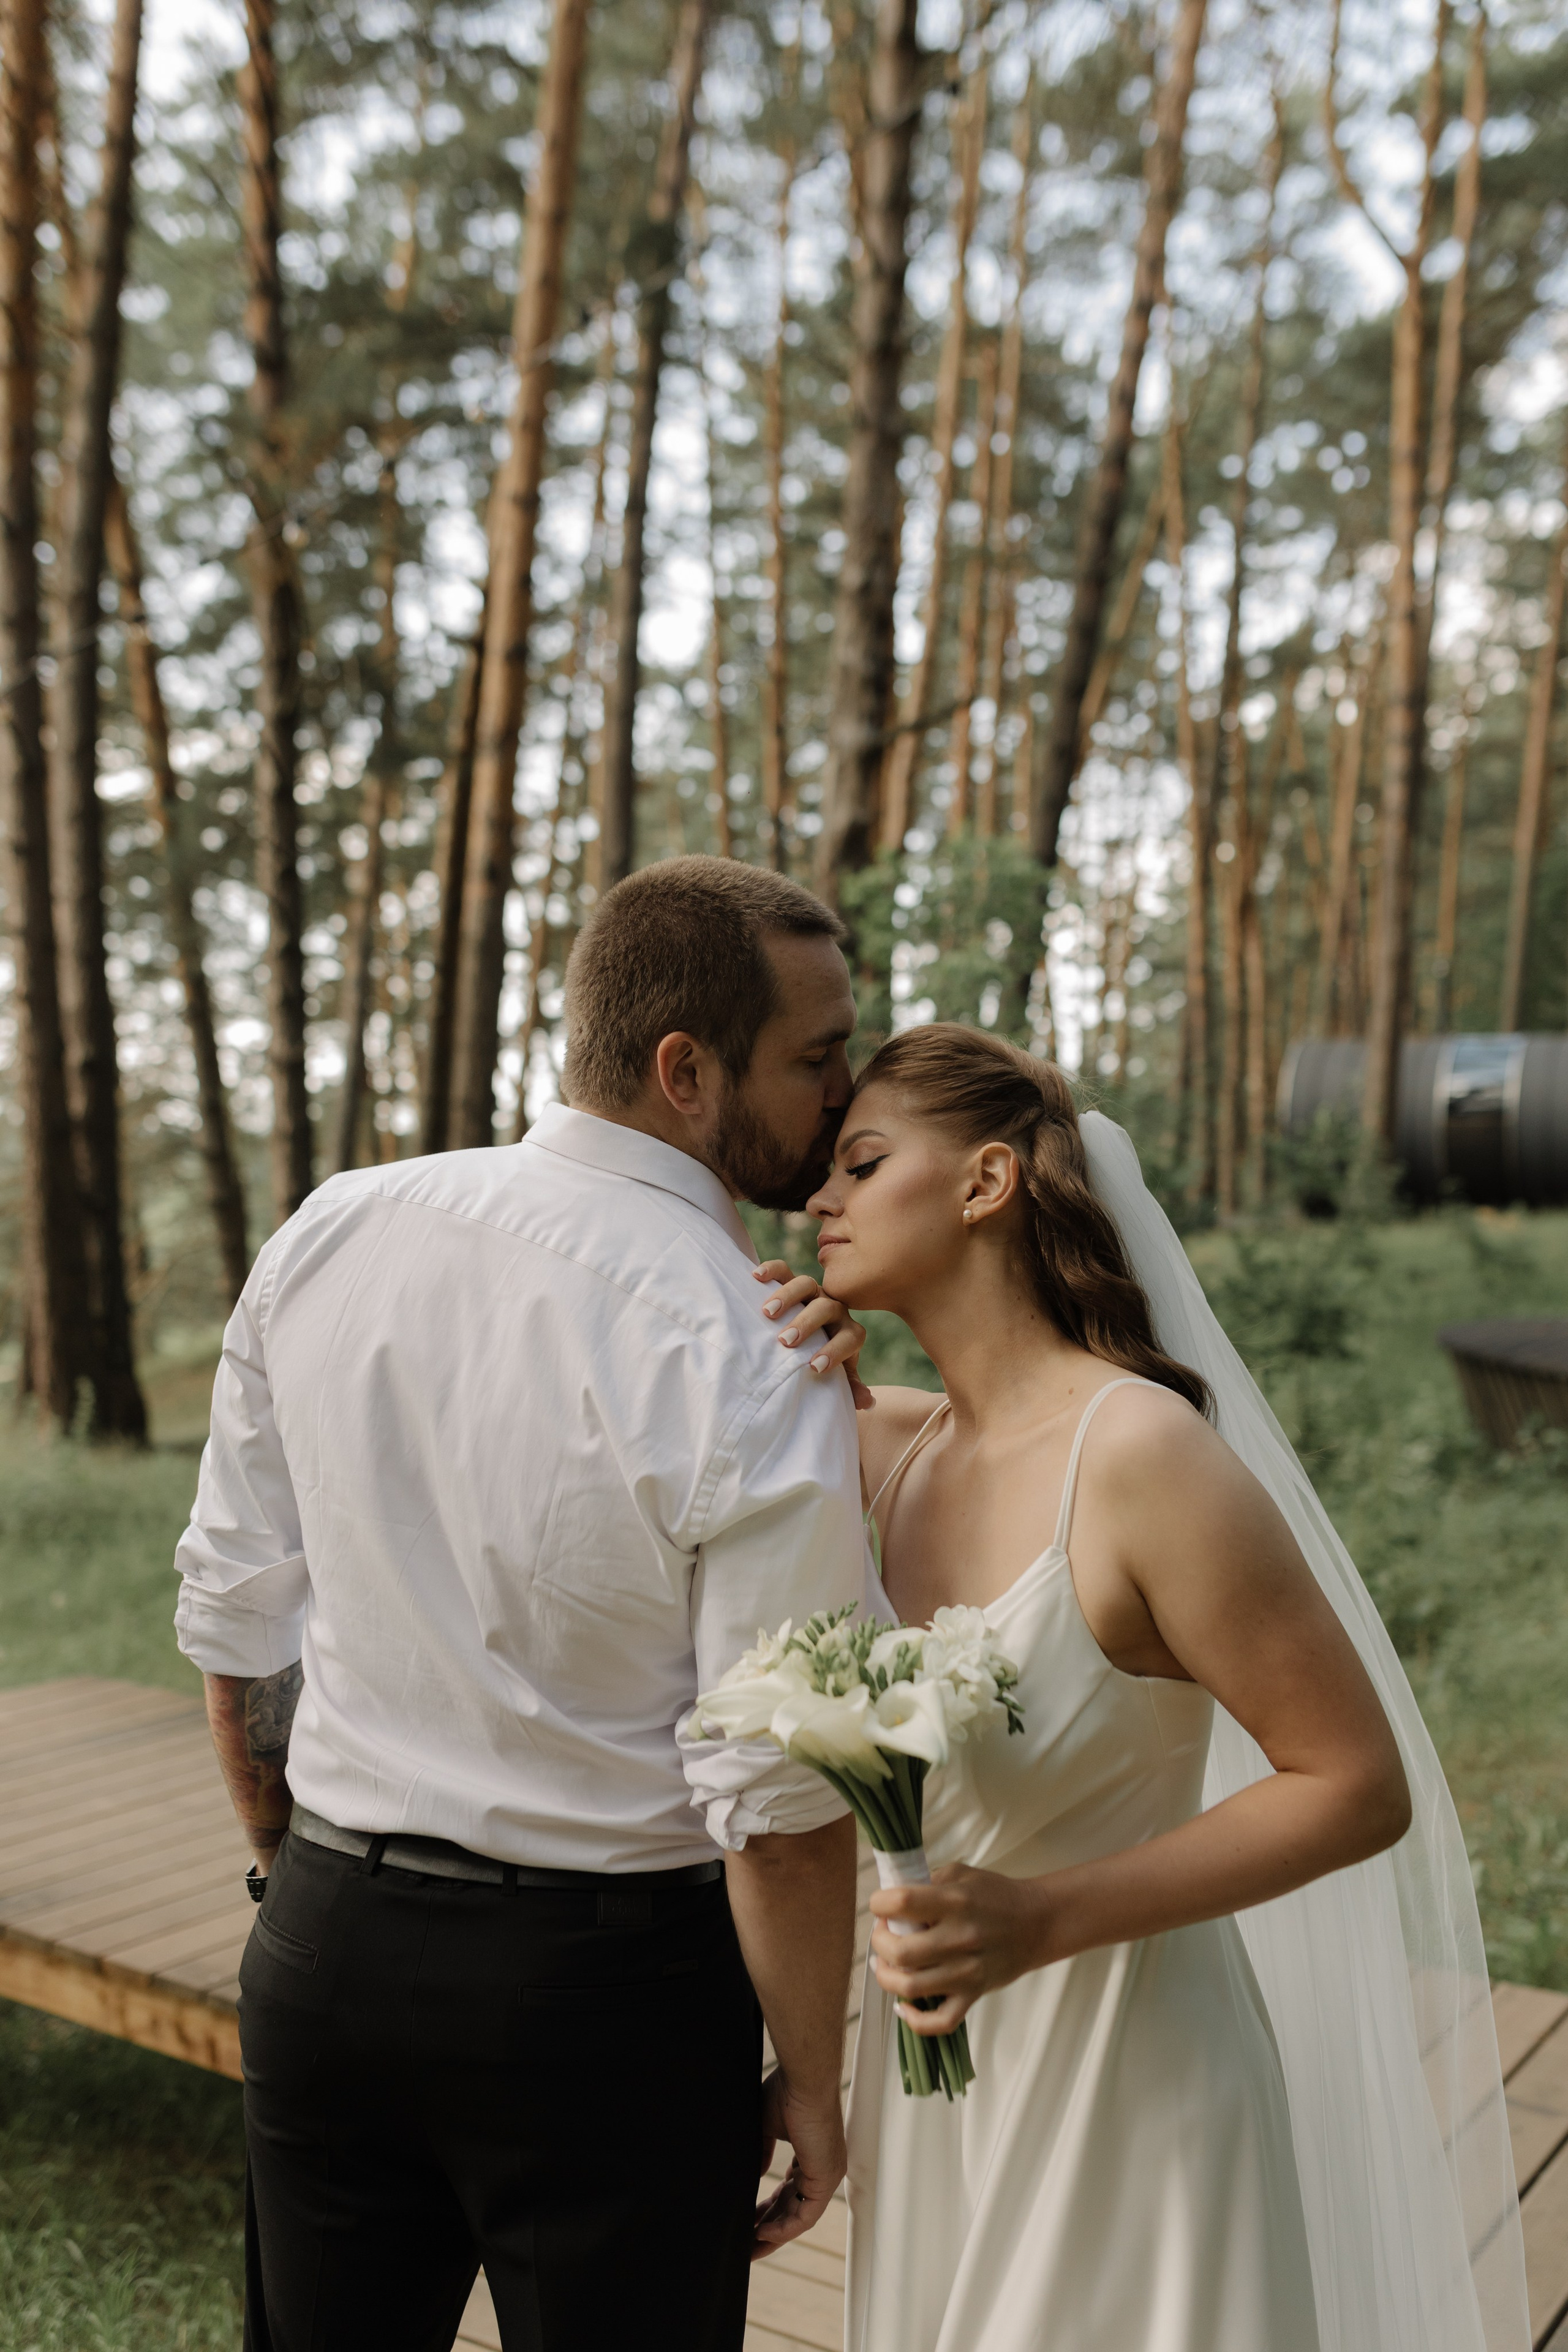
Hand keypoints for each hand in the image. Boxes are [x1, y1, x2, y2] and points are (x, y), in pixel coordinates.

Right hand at [752, 2067, 845, 2259]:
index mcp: (809, 2154)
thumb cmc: (786, 2092)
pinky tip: (762, 2234)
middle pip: (792, 2209)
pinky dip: (784, 2228)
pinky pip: (806, 2216)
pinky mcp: (826, 2178)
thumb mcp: (766, 2126)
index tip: (748, 2221)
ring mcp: (826, 2175)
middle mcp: (821, 2168)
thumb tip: (755, 2174)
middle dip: (767, 2228)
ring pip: (798, 2217)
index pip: (788, 2191)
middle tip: (745, 2245)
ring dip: (774, 2234)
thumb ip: (761, 2152)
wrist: (804, 2080)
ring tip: (749, 2248)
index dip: (768, 2209)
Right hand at [753, 1260, 872, 1408]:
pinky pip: (784, 1270)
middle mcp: (834, 1309)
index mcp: (848, 1332)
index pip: (851, 1336)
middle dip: (807, 1323)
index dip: (836, 1351)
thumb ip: (849, 1387)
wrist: (811, 1338)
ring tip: (767, 1312)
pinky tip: (756, 1276)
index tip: (815, 1367)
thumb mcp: (838, 1375)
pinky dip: (772, 1269)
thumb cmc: (822, 1360)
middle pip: (827, 1307)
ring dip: (788, 1296)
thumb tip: (866, 1402)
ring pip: (806, 1284)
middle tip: (786, 1340)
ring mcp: (813, 1294)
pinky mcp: (791, 1282)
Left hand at [869, 1863, 1051, 2034]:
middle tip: (883, 1933)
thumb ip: (926, 1883)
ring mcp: (967, 1972)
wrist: (1037, 1923)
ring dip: (887, 1977)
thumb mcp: (961, 1874)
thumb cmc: (995, 1895)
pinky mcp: (974, 1995)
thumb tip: (890, 1900)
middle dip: (879, 1942)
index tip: (880, 1904)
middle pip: (900, 1952)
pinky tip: (903, 2006)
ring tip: (885, 1964)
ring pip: (911, 1988)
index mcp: (955, 1902)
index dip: (879, 1903)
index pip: (902, 1903)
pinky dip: (915, 2020)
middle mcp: (960, 1938)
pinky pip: (940, 2021)